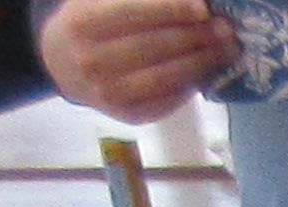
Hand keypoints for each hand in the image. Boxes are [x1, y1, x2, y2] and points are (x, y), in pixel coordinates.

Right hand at [43, 0, 235, 119]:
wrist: (61, 64)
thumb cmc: (89, 23)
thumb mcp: (97, 0)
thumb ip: (135, 0)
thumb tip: (185, 1)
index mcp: (84, 23)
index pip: (135, 13)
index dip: (172, 10)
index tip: (203, 8)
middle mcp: (93, 60)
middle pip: (156, 47)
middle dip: (197, 38)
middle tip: (226, 30)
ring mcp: (110, 93)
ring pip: (166, 77)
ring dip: (202, 63)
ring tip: (226, 50)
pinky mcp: (127, 115)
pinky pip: (168, 101)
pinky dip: (191, 85)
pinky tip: (208, 72)